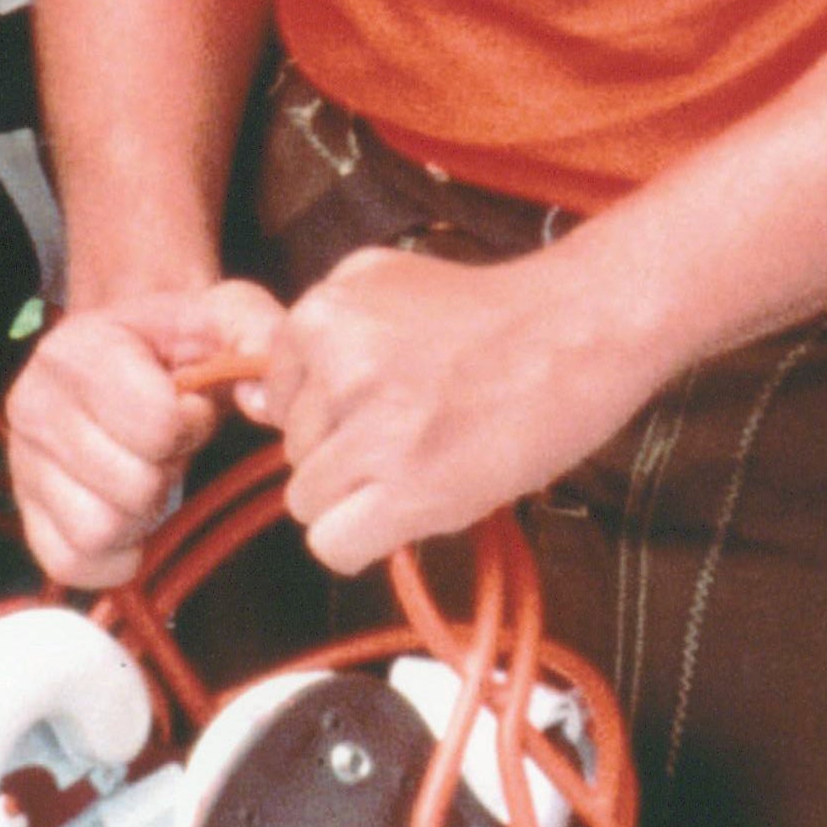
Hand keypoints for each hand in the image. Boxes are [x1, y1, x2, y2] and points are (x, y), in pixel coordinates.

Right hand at [1, 280, 282, 589]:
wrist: (125, 355)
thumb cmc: (178, 344)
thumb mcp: (226, 315)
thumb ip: (261, 336)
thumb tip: (263, 402)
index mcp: (78, 349)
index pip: (155, 424)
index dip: (191, 422)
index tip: (187, 404)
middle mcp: (32, 404)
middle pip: (132, 486)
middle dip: (167, 470)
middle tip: (166, 445)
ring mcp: (22, 463)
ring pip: (100, 530)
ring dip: (142, 514)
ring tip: (145, 474)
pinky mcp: (27, 514)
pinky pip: (75, 564)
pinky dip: (115, 554)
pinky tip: (130, 514)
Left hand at [261, 242, 659, 572]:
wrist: (577, 332)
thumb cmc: (487, 312)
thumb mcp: (382, 282)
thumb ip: (316, 333)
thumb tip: (249, 399)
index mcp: (323, 314)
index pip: (274, 397)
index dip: (324, 412)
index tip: (375, 406)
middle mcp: (338, 367)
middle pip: (293, 452)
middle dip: (343, 453)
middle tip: (412, 432)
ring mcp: (374, 430)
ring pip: (307, 501)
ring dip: (357, 498)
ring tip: (419, 466)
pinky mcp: (412, 487)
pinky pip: (335, 544)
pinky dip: (362, 542)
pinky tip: (403, 515)